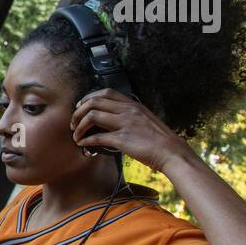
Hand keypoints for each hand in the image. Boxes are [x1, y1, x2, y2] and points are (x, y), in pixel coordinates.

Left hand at [70, 88, 193, 172]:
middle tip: (74, 123)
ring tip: (76, 135)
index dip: (88, 98)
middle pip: (94, 102)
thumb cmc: (159, 139)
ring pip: (92, 116)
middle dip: (78, 112)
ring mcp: (125, 124)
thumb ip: (129, 116)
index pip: (106, 92)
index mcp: (133, 105)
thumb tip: (111, 119)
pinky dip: (86, 140)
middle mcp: (128, 111)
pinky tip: (83, 145)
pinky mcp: (123, 140)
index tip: (80, 106)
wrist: (172, 152)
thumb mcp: (145, 119)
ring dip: (79, 126)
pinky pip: (97, 137)